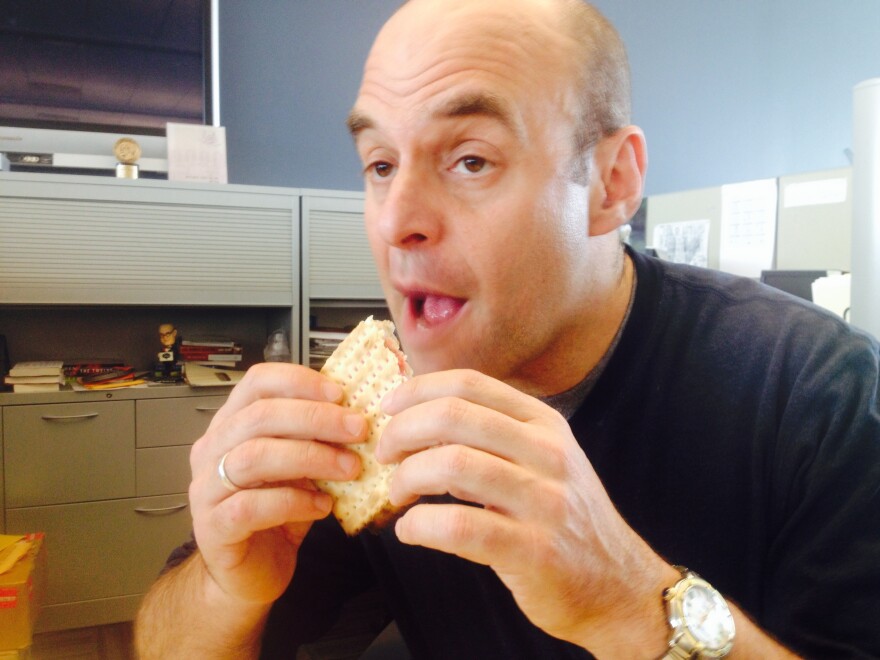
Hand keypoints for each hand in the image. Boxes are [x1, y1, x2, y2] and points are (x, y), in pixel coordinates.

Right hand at [187, 363, 365, 606]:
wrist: (248, 575)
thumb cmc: (276, 516)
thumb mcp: (300, 468)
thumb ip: (315, 439)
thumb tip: (358, 414)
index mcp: (232, 424)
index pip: (257, 382)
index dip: (300, 381)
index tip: (341, 394)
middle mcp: (212, 450)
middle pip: (259, 416)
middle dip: (316, 418)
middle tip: (358, 430)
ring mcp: (207, 489)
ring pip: (254, 457)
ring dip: (311, 457)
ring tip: (349, 468)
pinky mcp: (213, 527)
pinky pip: (251, 505)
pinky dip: (294, 501)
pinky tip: (322, 506)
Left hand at [377, 369, 674, 653]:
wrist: (618, 586)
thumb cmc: (565, 521)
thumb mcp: (541, 462)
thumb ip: (489, 438)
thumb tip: (418, 421)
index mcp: (544, 423)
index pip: (470, 383)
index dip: (418, 390)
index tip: (388, 409)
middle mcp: (547, 453)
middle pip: (454, 416)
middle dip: (402, 431)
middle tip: (384, 453)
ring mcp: (544, 501)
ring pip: (453, 466)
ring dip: (407, 477)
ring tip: (396, 493)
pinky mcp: (534, 551)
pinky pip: (459, 527)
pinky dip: (420, 526)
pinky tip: (410, 530)